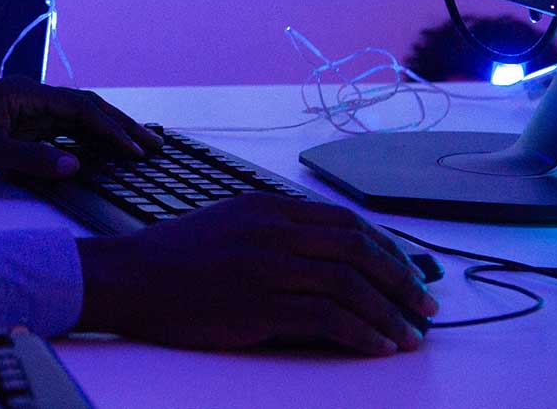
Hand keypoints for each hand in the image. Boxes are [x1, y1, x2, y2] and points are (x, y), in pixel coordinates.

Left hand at [0, 79, 162, 176]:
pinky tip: (102, 155)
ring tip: (140, 149)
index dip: (111, 129)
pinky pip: (60, 133)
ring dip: (106, 134)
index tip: (137, 150)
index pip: (80, 108)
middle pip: (85, 109)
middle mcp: (28, 99)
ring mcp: (23, 113)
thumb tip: (76, 166)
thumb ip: (29, 159)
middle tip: (155, 146)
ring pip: (76, 121)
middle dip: (120, 127)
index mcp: (23, 94)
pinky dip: (85, 142)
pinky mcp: (17, 129)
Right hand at [75, 194, 440, 355]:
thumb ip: (277, 231)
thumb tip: (332, 257)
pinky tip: (376, 347)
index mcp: (268, 208)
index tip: (410, 273)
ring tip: (408, 336)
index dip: (388, 249)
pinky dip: (361, 334)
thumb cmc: (177, 256)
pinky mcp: (259, 307)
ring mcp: (267, 268)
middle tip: (426, 307)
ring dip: (389, 314)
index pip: (346, 223)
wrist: (131, 278)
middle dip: (402, 281)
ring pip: (350, 287)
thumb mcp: (230, 222)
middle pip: (359, 252)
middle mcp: (273, 232)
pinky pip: (328, 320)